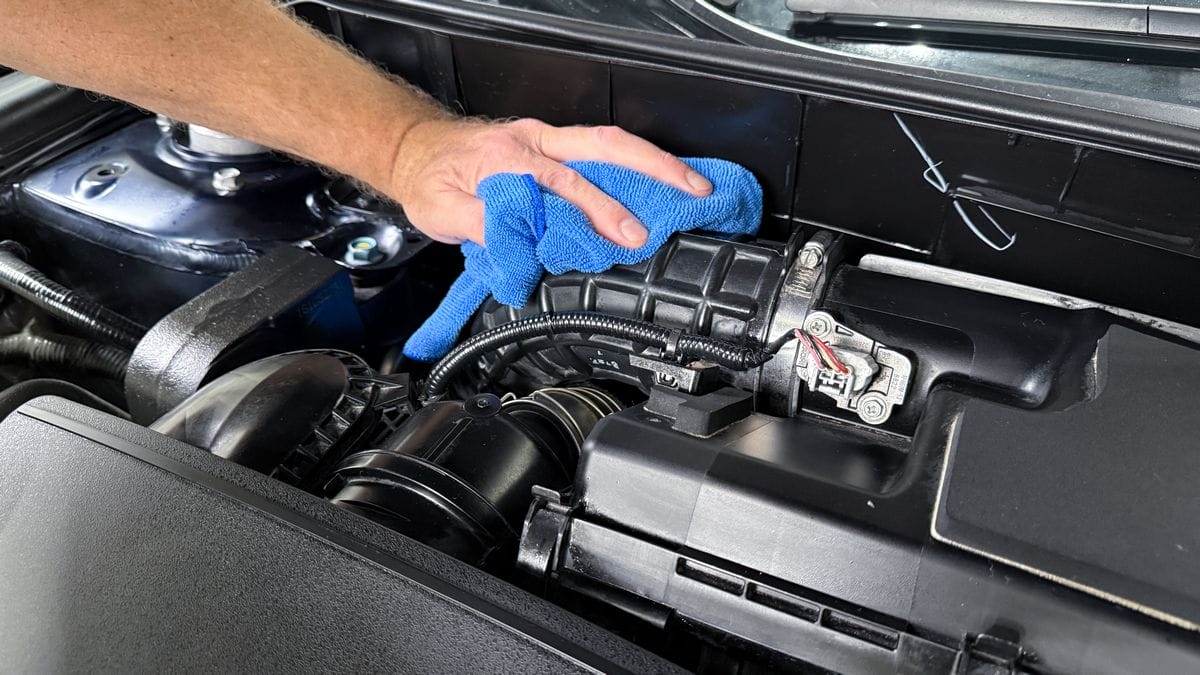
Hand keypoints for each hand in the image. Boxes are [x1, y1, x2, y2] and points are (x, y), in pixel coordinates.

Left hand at [388, 118, 713, 246]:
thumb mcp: (443, 212)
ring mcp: (544, 138)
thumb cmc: (430, 180)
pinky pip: (597, 148)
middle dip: (653, 167)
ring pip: (607, 142)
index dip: (600, 211)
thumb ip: (486, 227)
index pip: (564, 184)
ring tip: (693, 184)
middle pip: (602, 145)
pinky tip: (659, 180)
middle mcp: (533, 141)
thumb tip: (528, 246)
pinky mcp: (549, 144)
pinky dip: (633, 162)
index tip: (629, 237)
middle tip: (692, 190)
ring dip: (653, 161)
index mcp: (508, 159)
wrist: (415, 150)